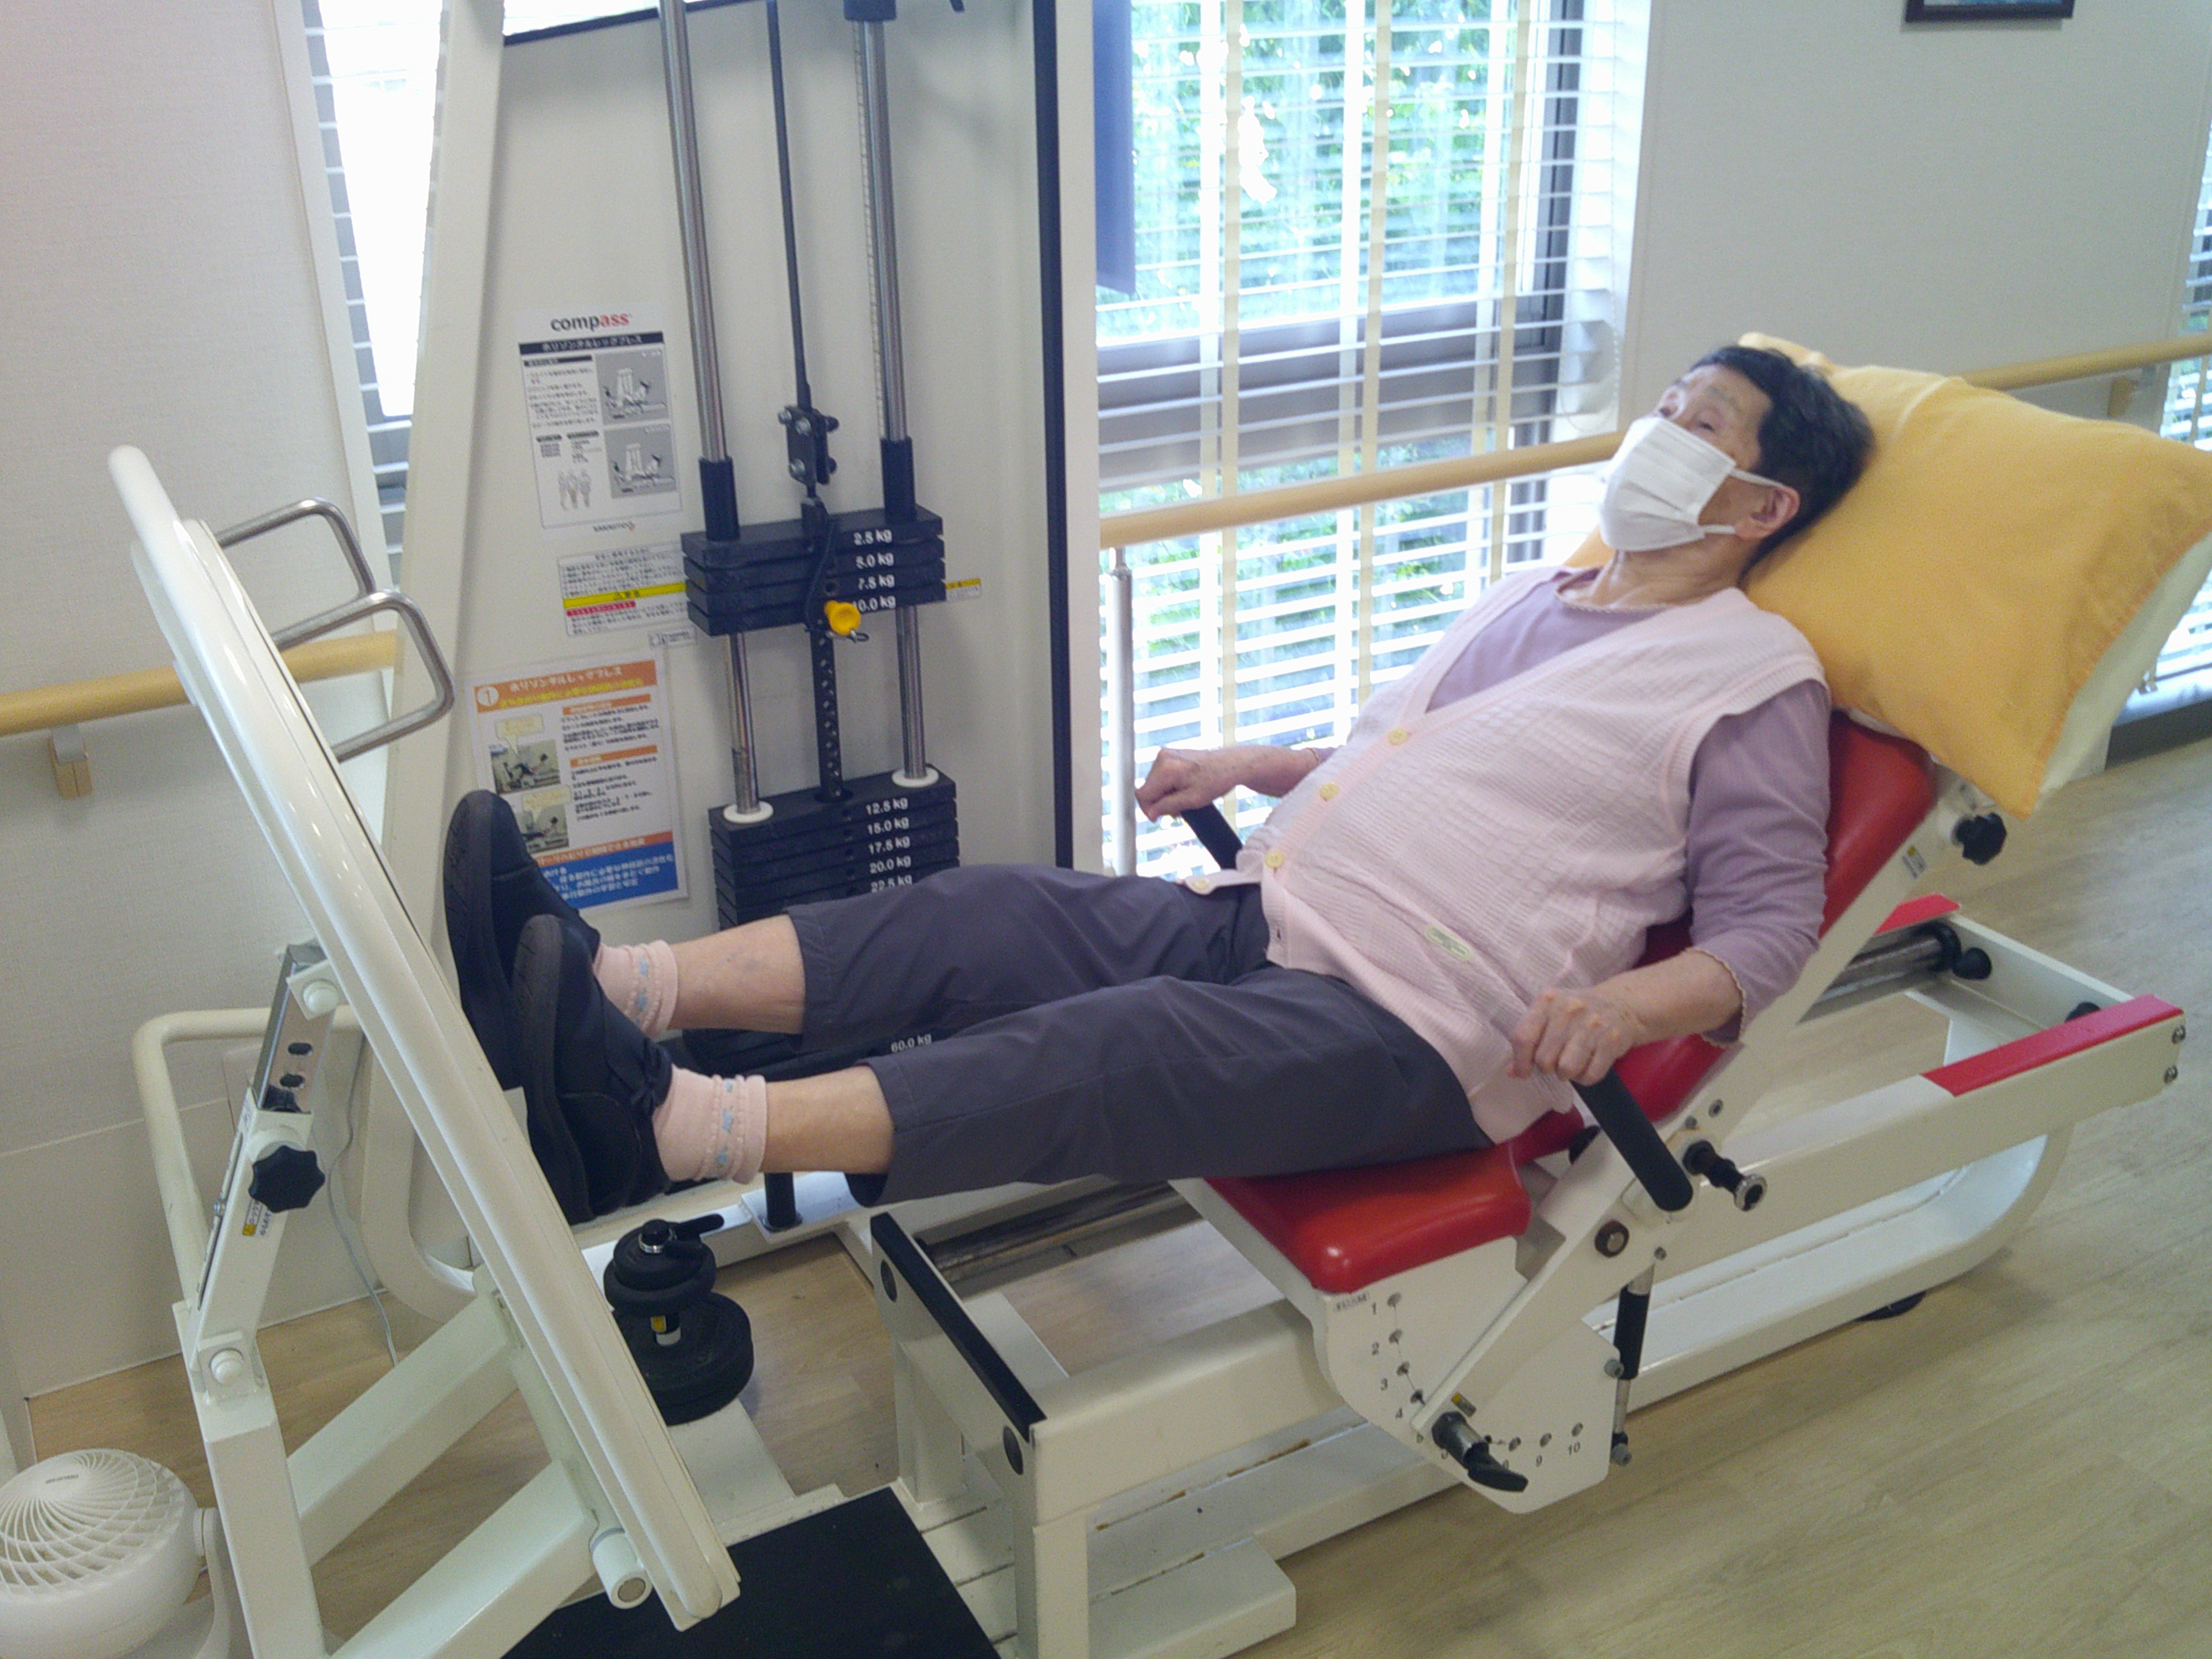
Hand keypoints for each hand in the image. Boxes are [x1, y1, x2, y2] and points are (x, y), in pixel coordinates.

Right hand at [1136, 747, 1235, 819]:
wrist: (1231, 764)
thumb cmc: (1216, 780)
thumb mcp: (1192, 800)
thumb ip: (1168, 806)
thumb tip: (1151, 813)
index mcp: (1166, 769)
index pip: (1143, 794)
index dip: (1148, 809)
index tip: (1158, 818)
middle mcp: (1162, 758)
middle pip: (1148, 788)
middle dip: (1159, 802)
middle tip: (1177, 811)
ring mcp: (1166, 754)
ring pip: (1154, 783)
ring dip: (1164, 795)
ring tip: (1182, 800)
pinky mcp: (1171, 754)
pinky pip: (1161, 775)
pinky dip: (1168, 786)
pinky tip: (1182, 790)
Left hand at [1509, 984, 1647, 1085]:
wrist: (1623, 1003)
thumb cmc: (1578, 1011)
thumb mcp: (1550, 1013)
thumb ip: (1529, 1037)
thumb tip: (1512, 1072)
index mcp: (1548, 999)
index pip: (1523, 1037)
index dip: (1520, 1061)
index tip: (1523, 1072)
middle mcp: (1569, 1009)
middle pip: (1544, 1059)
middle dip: (1547, 1067)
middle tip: (1555, 1060)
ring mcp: (1593, 1024)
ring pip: (1566, 1069)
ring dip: (1566, 1074)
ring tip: (1570, 1064)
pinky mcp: (1612, 1041)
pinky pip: (1590, 1075)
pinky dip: (1585, 1077)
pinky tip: (1587, 1065)